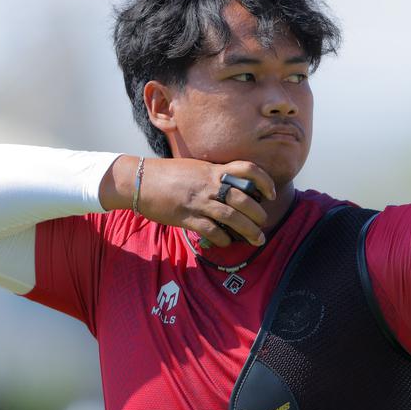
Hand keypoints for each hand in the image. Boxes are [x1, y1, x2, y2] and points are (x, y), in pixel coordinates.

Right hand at [102, 156, 276, 246]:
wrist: (139, 181)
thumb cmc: (169, 174)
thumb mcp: (196, 167)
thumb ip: (216, 175)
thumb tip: (236, 187)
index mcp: (212, 170)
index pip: (247, 169)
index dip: (264, 180)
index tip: (271, 193)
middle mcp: (208, 184)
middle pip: (243, 198)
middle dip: (258, 214)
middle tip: (263, 223)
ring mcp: (197, 201)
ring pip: (231, 216)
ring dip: (247, 230)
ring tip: (256, 238)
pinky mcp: (185, 217)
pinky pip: (210, 230)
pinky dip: (222, 238)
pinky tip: (227, 242)